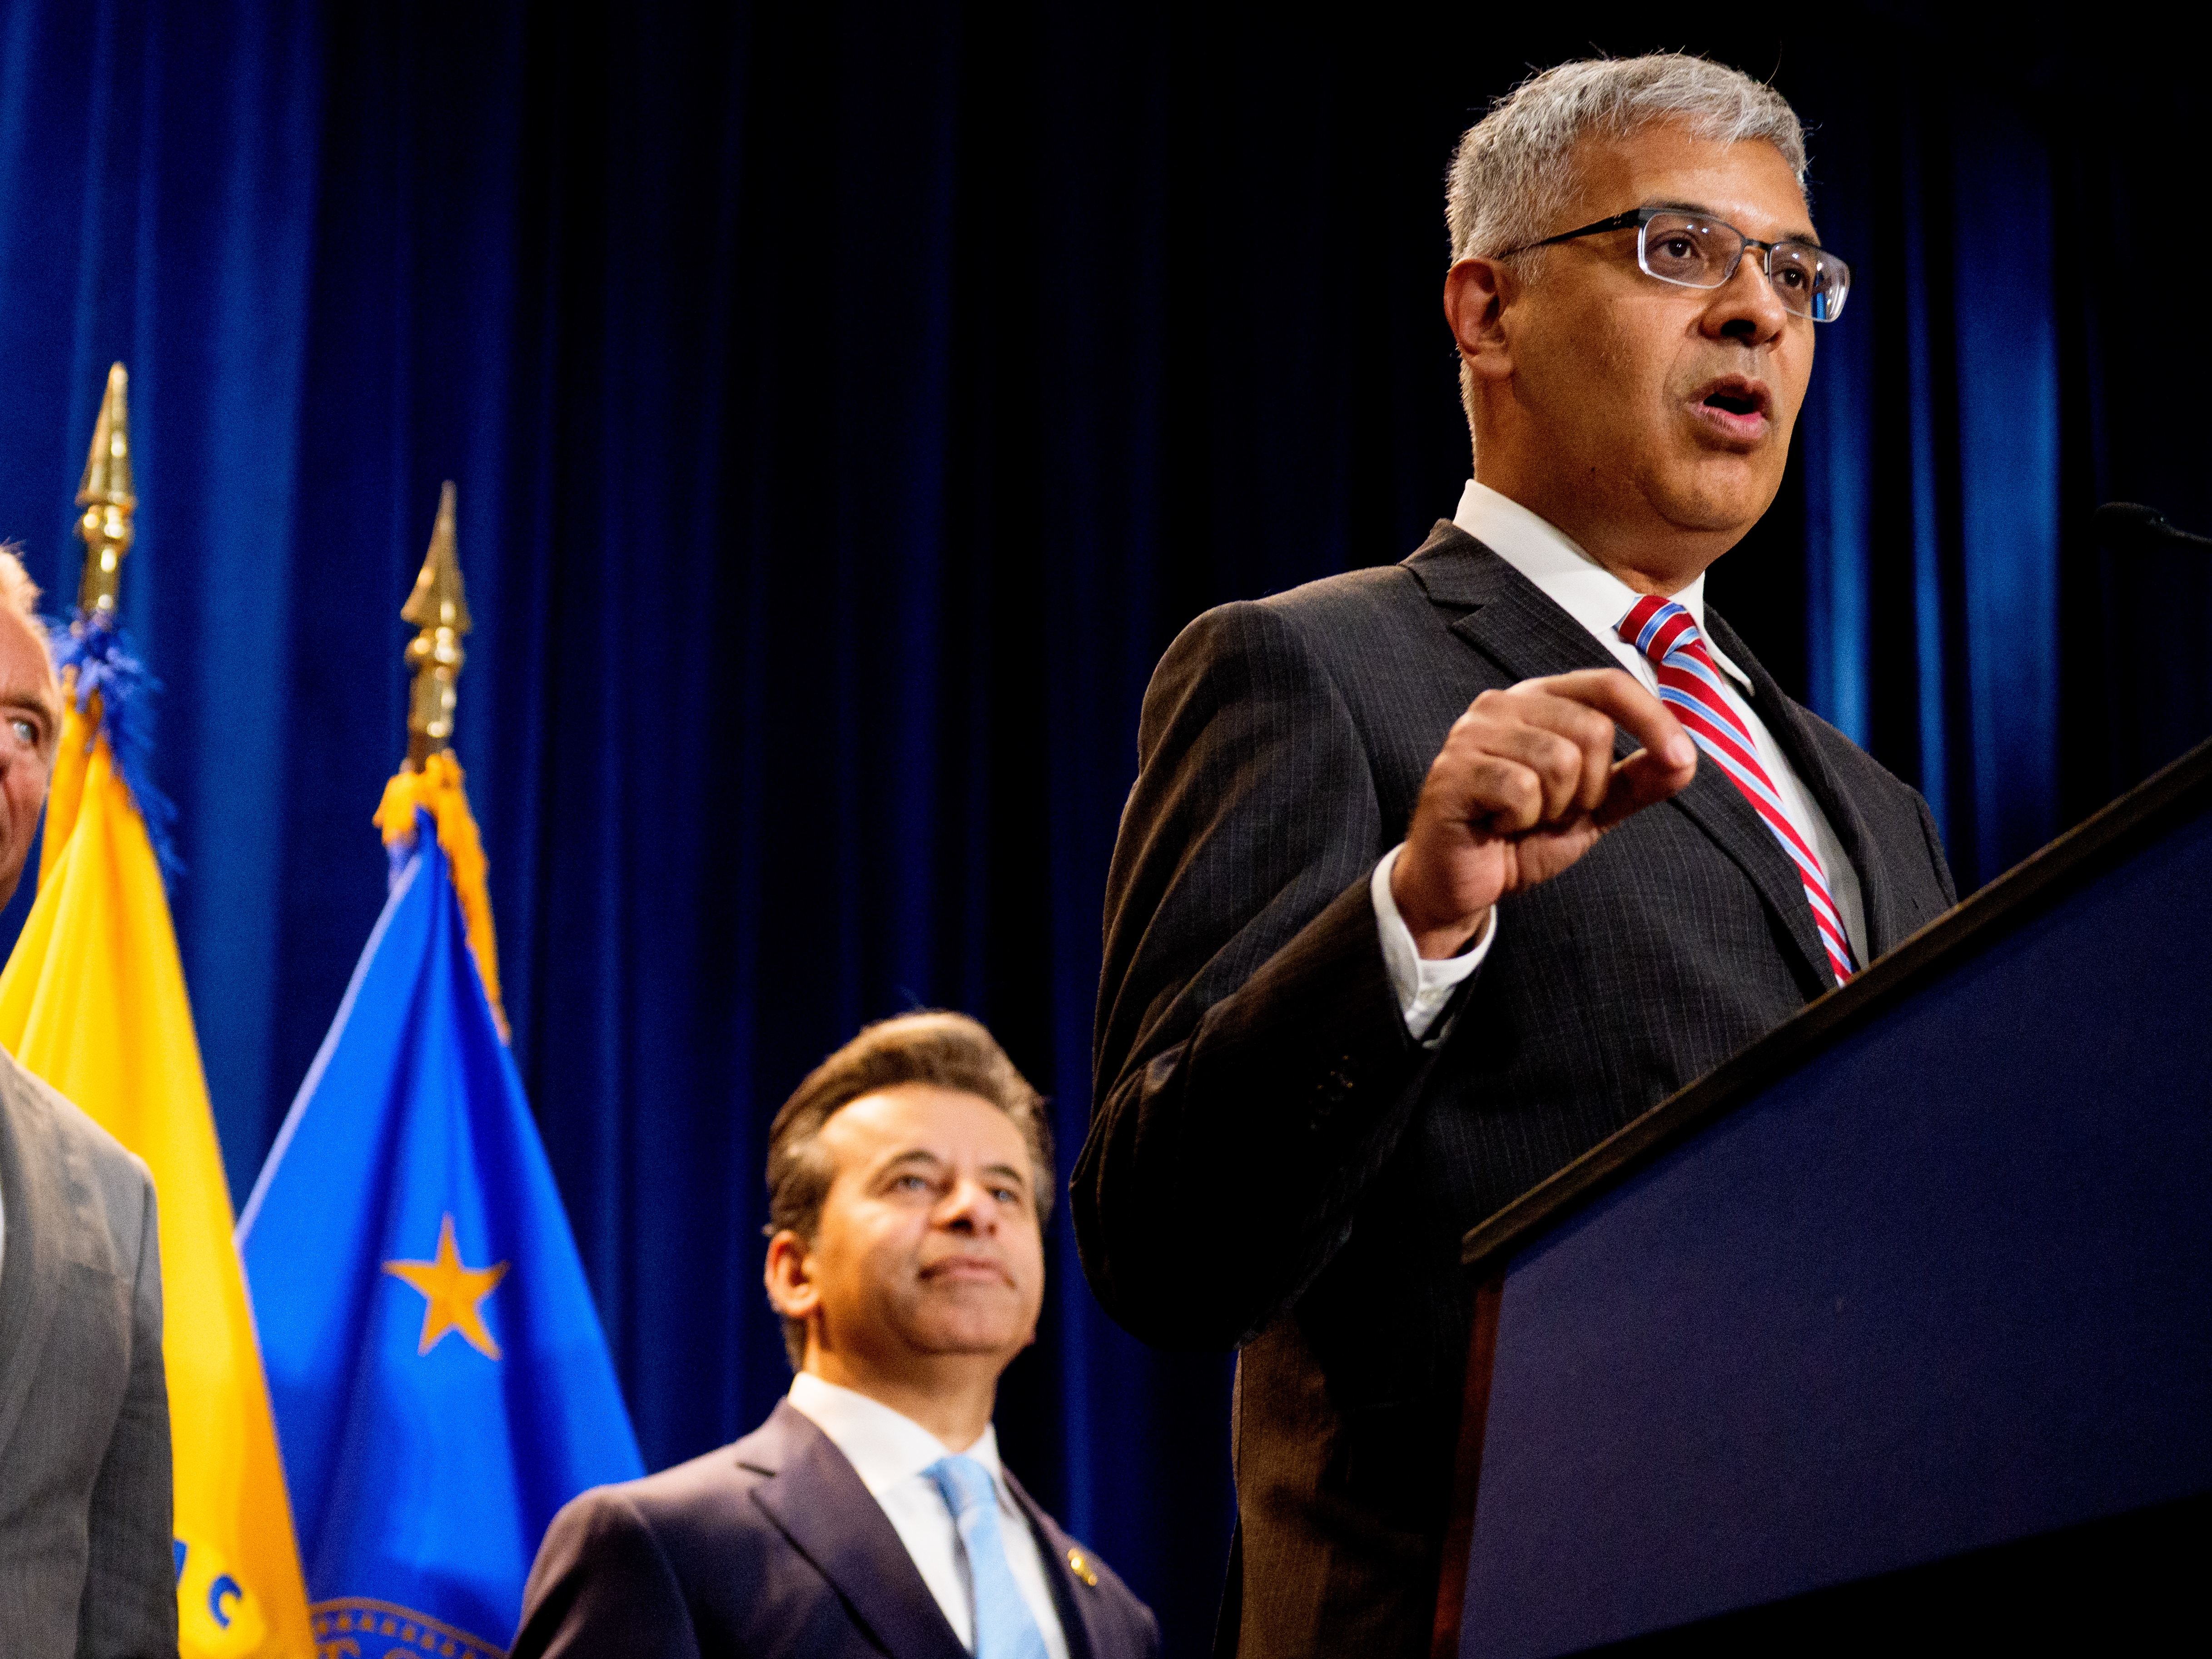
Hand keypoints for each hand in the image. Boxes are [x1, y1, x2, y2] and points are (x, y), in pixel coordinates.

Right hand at [1390, 669, 1697, 957]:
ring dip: (1553, 807)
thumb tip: (1685, 760)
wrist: (1461, 882)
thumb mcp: (1593, 809)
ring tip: (1523, 818)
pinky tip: (1498, 824)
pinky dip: (1521, 820)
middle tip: (1553, 811)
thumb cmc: (1521, 837)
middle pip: (1592, 729)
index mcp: (1540, 700)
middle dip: (1590, 788)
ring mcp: (1473, 733)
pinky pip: (1521, 789)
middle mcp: (1503, 704)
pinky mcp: (1453, 770)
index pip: (1608, 686)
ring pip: (1560, 760)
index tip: (1680, 759)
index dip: (1652, 719)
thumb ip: (1637, 782)